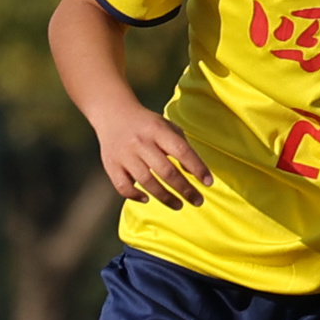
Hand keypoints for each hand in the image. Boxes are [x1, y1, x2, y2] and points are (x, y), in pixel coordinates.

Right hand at [94, 106, 214, 206]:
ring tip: (179, 205)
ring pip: (147, 182)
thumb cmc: (147, 124)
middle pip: (166, 171)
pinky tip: (147, 198)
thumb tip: (194, 174)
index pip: (182, 151)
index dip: (197, 168)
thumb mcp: (167, 127)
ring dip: (166, 197)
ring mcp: (124, 155)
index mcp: (157, 130)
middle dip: (185, 189)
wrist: (113, 113)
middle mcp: (141, 142)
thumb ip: (182, 147)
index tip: (208, 183)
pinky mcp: (111, 165)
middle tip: (198, 201)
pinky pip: (123, 186)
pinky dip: (135, 195)